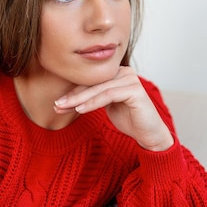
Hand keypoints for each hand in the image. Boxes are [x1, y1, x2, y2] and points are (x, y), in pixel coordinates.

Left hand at [54, 67, 173, 150]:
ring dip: (79, 99)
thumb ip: (94, 96)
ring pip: (99, 89)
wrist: (149, 134)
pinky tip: (79, 110)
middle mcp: (125, 72)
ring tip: (64, 107)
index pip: (92, 81)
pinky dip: (92, 103)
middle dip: (73, 95)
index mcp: (118, 73)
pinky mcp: (135, 90)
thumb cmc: (129, 120)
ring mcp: (131, 79)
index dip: (74, 91)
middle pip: (94, 83)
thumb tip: (68, 96)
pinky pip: (108, 95)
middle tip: (57, 104)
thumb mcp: (107, 106)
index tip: (58, 102)